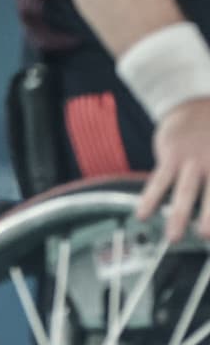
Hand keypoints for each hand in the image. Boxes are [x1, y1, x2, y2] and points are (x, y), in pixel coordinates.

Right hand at [140, 98, 209, 242]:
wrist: (193, 107)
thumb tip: (205, 203)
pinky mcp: (171, 156)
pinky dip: (149, 198)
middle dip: (209, 217)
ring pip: (185, 191)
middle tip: (204, 236)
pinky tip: (142, 214)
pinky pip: (158, 181)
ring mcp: (192, 159)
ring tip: (173, 237)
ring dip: (179, 215)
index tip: (208, 233)